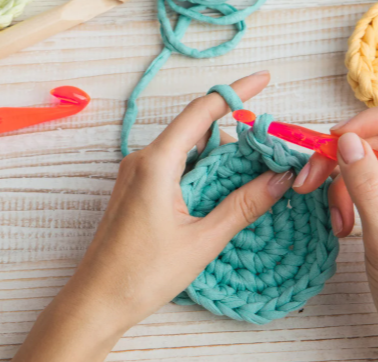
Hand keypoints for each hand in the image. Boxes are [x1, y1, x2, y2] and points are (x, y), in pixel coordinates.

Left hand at [12, 72, 297, 361]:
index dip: (236, 91)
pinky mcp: (135, 189)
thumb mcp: (203, 239)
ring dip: (220, 155)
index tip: (264, 78)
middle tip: (273, 148)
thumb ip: (244, 204)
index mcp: (157, 162)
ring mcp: (136, 173)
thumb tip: (281, 178)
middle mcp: (142, 159)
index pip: (202, 110)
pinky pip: (174, 166)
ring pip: (186, 149)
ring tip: (257, 172)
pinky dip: (202, 170)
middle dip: (236, 132)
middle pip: (196, 128)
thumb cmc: (142, 273)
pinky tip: (225, 188)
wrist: (97, 299)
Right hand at [294, 106, 377, 361]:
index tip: (339, 137)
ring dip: (341, 186)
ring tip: (333, 221)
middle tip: (309, 179)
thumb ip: (366, 187)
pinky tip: (339, 227)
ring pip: (369, 167)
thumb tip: (346, 141)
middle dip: (344, 157)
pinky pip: (364, 191)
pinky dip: (345, 202)